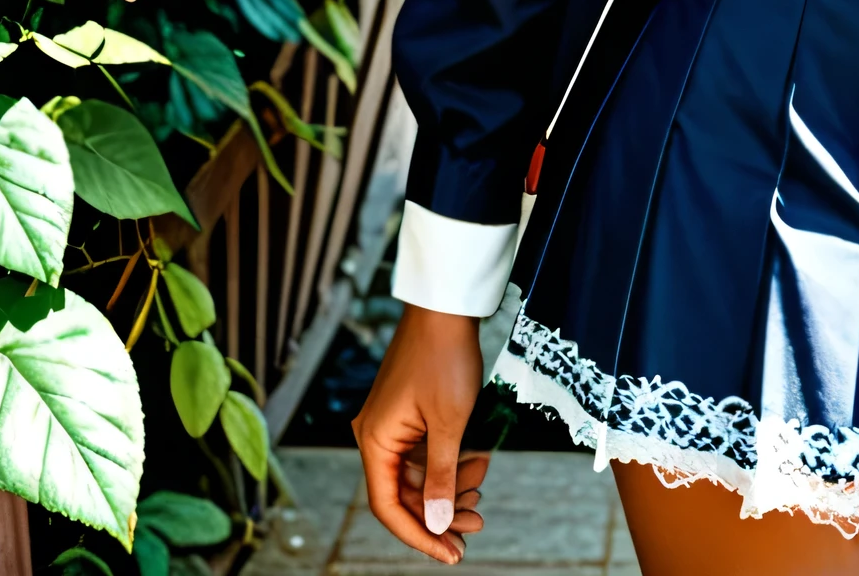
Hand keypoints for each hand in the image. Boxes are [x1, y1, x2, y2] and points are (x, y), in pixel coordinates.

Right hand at [352, 304, 488, 563]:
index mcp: (375, 441)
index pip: (389, 507)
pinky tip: (478, 463)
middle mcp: (377, 436)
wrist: (448, 307)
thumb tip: (438, 523)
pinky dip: (451, 461)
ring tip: (482, 491)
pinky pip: (426, 451)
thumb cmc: (445, 357)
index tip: (450, 553)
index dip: (419, 535)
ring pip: (420, 474)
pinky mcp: (409, 413)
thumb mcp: (450, 423)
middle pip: (407, 493)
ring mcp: (393, 424)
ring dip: (451, 487)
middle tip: (477, 524)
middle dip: (442, 511)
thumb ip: (442, 477)